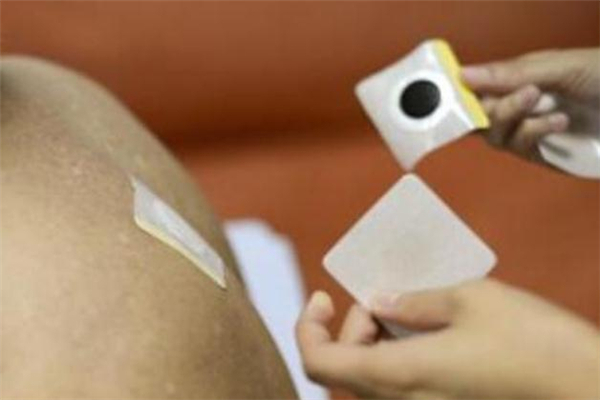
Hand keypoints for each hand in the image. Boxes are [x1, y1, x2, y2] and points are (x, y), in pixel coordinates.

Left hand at [296, 279, 599, 398]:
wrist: (586, 390)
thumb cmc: (532, 342)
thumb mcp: (470, 300)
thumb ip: (413, 302)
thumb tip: (380, 302)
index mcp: (399, 374)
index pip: (318, 362)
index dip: (306, 328)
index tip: (321, 296)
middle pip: (343, 369)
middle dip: (351, 327)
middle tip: (383, 298)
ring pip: (371, 378)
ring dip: (374, 342)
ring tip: (407, 310)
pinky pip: (400, 385)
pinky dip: (397, 356)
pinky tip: (427, 331)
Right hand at [462, 48, 599, 162]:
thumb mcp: (559, 66)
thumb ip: (510, 73)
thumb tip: (460, 75)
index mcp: (514, 78)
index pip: (472, 88)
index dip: (457, 93)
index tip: (446, 96)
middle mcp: (516, 106)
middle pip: (477, 116)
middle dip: (494, 108)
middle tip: (525, 95)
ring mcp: (527, 131)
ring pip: (495, 135)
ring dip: (515, 119)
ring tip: (544, 105)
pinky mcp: (541, 155)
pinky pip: (521, 149)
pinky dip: (534, 134)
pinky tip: (558, 121)